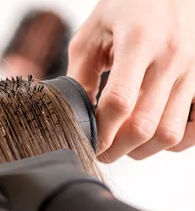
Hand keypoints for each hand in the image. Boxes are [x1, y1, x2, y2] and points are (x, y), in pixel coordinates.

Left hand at [67, 0, 194, 162]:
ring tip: (123, 144)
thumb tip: (72, 116)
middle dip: (116, 148)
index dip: (99, 131)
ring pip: (170, 134)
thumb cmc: (127, 7)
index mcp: (139, 42)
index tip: (86, 142)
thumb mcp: (92, 33)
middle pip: (144, 126)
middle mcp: (172, 58)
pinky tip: (151, 135)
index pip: (118, 102)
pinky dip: (172, 142)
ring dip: (142, 149)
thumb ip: (80, 75)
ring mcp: (194, 70)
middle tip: (100, 151)